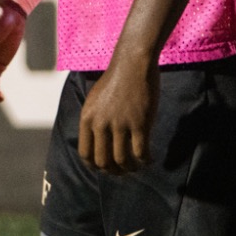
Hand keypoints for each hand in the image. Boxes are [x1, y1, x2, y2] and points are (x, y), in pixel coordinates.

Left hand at [77, 51, 157, 174]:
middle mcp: (100, 124)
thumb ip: (94, 121)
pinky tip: (150, 159)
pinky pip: (141, 153)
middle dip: (114, 171)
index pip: (85, 154)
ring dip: (132, 168)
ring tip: (139, 166)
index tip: (107, 168)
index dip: (96, 166)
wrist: (132, 64)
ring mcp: (120, 124)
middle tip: (125, 171)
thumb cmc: (116, 81)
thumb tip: (99, 144)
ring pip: (123, 161)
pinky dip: (146, 161)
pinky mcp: (140, 124)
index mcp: (87, 118)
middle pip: (103, 162)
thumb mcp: (95, 101)